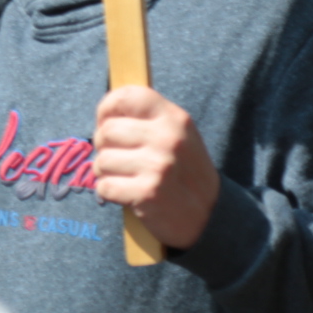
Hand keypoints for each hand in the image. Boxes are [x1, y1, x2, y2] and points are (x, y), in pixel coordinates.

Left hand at [92, 85, 220, 250]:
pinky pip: (104, 186)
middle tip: (119, 158)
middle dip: (104, 146)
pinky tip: (126, 194)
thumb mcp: (176, 134)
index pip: (127, 96)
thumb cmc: (183, 170)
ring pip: (102, 160)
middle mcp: (167, 138)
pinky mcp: (148, 194)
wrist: (210, 215)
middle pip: (106, 131)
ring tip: (125, 177)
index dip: (107, 107)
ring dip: (105, 172)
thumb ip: (145, 118)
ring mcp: (158, 167)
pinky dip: (108, 193)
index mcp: (174, 118)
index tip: (105, 121)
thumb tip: (103, 113)